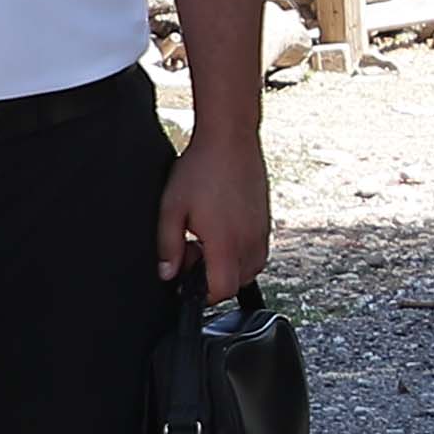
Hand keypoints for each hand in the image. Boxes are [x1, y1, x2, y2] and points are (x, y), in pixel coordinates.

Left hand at [159, 128, 273, 298]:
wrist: (229, 139)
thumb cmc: (202, 168)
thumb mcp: (172, 208)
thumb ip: (168, 246)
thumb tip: (167, 272)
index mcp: (225, 242)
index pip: (222, 289)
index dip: (204, 294)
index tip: (188, 283)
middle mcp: (249, 240)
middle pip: (238, 282)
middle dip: (215, 278)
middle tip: (194, 252)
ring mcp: (261, 230)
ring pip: (251, 268)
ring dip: (230, 265)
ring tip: (209, 240)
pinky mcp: (266, 220)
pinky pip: (258, 250)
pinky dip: (241, 250)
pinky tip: (223, 228)